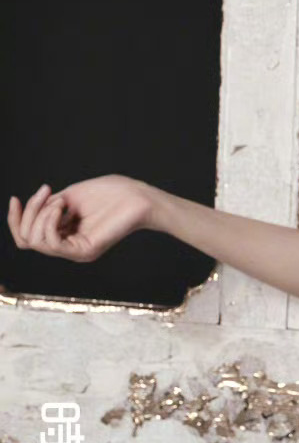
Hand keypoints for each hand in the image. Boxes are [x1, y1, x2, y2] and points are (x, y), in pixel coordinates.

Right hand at [7, 176, 153, 263]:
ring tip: (61, 200)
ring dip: (41, 215)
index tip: (16, 198)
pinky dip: (50, 221)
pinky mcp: (85, 251)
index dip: (16, 219)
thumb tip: (29, 211)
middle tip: (47, 192)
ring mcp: (76, 251)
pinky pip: (52, 243)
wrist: (139, 196)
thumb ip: (49, 206)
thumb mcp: (71, 196)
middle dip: (28, 213)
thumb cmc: (112, 193)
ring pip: (36, 241)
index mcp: (64, 234)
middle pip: (26, 239)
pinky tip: (62, 207)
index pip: (27, 237)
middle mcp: (68, 246)